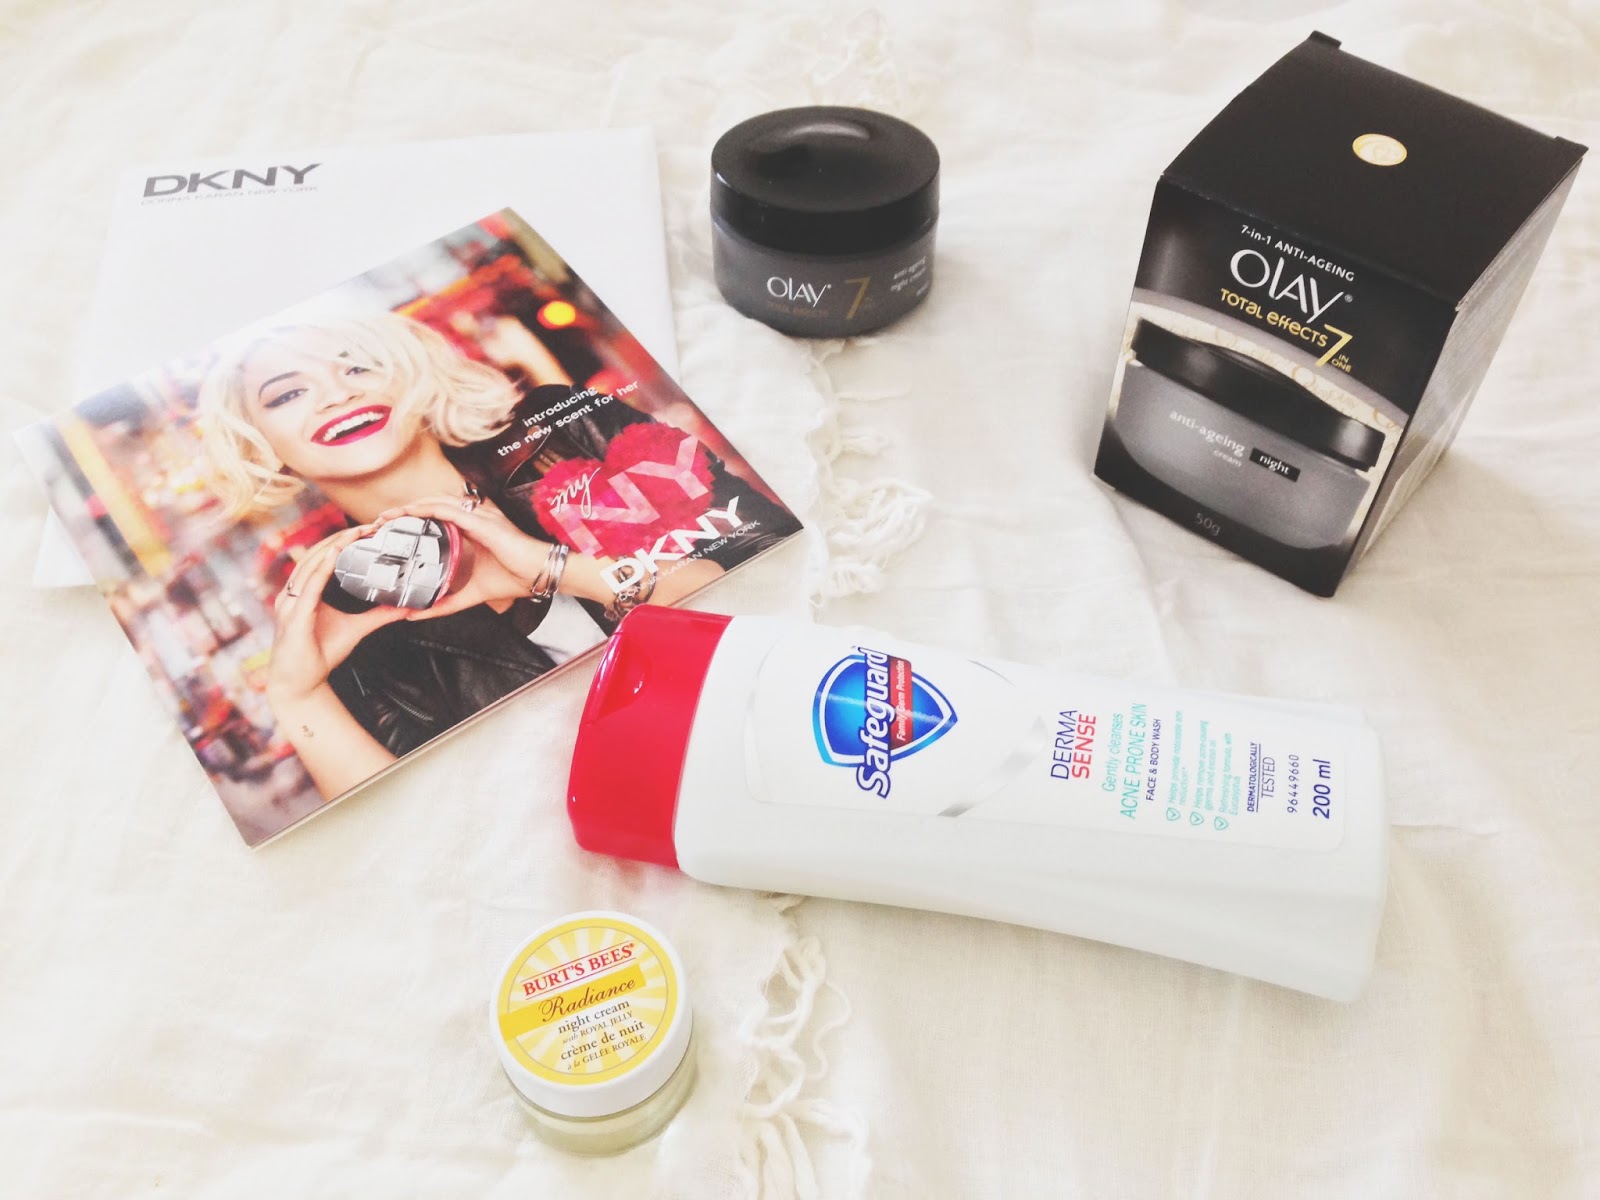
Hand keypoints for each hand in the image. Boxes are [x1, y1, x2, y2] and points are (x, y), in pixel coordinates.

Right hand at [266, 525, 411, 706]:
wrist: (299, 684)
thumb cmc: (320, 654)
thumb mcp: (356, 628)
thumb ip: (378, 615)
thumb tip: (404, 606)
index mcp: (305, 591)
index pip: (323, 557)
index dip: (343, 541)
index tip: (368, 530)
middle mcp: (294, 592)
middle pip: (317, 554)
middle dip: (342, 538)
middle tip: (369, 525)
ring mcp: (290, 603)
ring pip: (311, 565)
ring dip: (334, 547)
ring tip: (355, 533)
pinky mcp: (293, 617)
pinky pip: (307, 588)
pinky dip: (320, 570)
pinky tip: (333, 556)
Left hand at [373, 496, 559, 615]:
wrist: (539, 573)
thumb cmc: (516, 577)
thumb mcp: (473, 593)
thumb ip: (447, 602)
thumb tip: (417, 615)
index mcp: (471, 529)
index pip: (435, 518)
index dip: (412, 520)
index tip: (391, 531)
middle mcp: (473, 518)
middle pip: (430, 507)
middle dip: (403, 512)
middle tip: (380, 523)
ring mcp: (477, 516)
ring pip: (434, 504)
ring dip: (407, 508)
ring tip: (386, 517)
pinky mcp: (480, 521)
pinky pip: (446, 510)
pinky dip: (424, 510)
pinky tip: (408, 513)